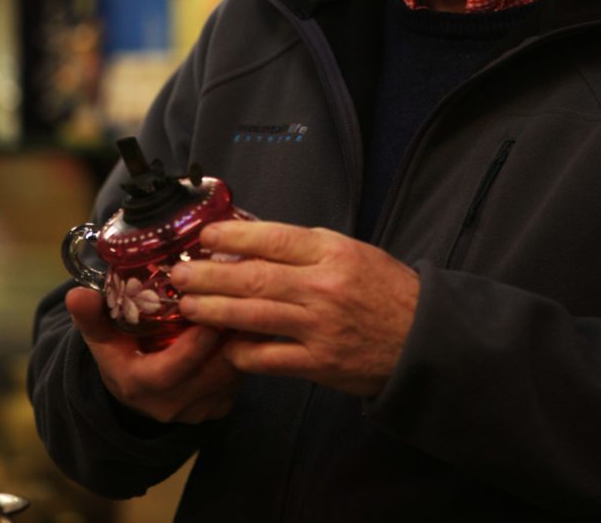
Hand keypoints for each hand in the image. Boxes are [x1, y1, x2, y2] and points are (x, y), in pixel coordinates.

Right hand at [65, 286, 242, 423]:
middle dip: (226, 343)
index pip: (168, 373)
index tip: (208, 323)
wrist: (136, 389)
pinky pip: (238, 383)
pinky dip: (247, 356)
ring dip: (242, 346)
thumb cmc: (121, 352)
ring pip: (228, 379)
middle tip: (243, 307)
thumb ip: (91, 316)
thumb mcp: (102, 336)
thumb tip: (76, 293)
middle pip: (206, 376)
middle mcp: (168, 405)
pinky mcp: (217, 408)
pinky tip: (254, 327)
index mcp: (138, 386)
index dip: (190, 351)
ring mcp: (196, 410)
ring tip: (253, 310)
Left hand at [170, 221, 419, 397]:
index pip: (273, 238)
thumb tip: (251, 240)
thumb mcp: (350, 252)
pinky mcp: (319, 363)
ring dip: (214, 311)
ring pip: (254, 316)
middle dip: (209, 275)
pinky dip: (241, 351)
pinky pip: (268, 358)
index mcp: (332, 252)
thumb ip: (305, 248)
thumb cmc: (383, 288)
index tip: (205, 236)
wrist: (421, 337)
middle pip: (254, 278)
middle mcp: (324, 286)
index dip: (233, 236)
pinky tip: (223, 345)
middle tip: (179, 273)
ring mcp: (320, 327)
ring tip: (188, 305)